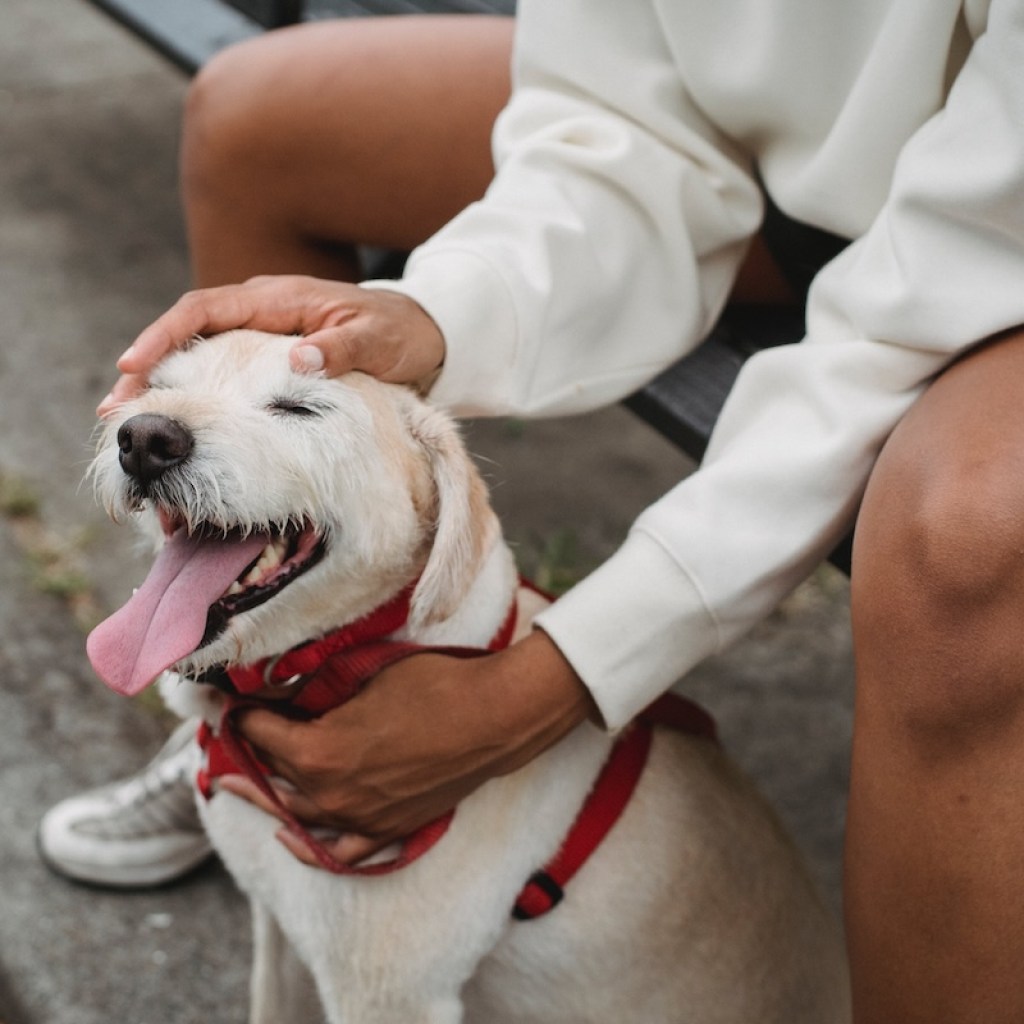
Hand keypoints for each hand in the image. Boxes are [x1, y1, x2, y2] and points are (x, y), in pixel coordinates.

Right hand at [98, 275, 444, 415]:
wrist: (421, 334)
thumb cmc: (398, 334)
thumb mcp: (377, 341)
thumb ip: (341, 349)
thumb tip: (299, 359)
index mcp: (278, 298)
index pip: (205, 309)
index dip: (166, 336)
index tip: (134, 365)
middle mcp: (260, 310)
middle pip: (189, 334)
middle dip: (149, 367)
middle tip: (115, 408)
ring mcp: (261, 333)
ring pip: (200, 355)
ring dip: (167, 385)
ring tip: (132, 421)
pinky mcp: (269, 357)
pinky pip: (223, 372)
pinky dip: (198, 395)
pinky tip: (182, 424)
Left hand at [217, 630, 597, 867]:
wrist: (491, 718)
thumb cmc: (431, 686)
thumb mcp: (364, 677)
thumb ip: (317, 691)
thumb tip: (284, 691)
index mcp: (317, 752)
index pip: (259, 733)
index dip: (240, 712)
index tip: (229, 701)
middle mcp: (330, 794)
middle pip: (270, 776)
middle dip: (245, 753)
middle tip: (227, 738)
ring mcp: (359, 818)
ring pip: (295, 813)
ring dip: (267, 794)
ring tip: (243, 781)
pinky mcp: (388, 830)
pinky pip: (339, 852)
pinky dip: (309, 845)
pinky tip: (290, 835)